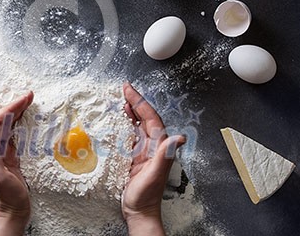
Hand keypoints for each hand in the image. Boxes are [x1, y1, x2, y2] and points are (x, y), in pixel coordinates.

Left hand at [0, 92, 33, 235]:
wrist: (12, 213)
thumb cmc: (6, 198)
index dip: (12, 108)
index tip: (25, 98)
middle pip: (3, 121)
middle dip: (15, 106)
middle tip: (30, 95)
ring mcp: (1, 152)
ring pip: (9, 126)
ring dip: (18, 113)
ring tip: (29, 102)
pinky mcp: (10, 157)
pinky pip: (14, 135)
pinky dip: (21, 125)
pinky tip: (26, 120)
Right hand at [122, 83, 185, 235]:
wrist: (139, 212)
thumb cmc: (146, 196)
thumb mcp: (154, 175)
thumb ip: (164, 156)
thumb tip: (178, 138)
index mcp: (158, 147)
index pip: (150, 118)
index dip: (140, 102)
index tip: (129, 90)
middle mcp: (152, 146)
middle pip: (145, 117)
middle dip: (135, 101)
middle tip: (124, 88)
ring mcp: (143, 151)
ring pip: (138, 124)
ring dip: (131, 110)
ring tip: (123, 99)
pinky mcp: (134, 156)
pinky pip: (130, 135)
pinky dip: (125, 124)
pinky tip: (120, 120)